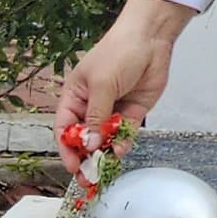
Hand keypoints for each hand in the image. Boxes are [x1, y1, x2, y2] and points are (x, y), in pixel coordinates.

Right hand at [59, 0, 191, 163]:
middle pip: (84, 138)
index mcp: (75, 96)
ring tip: (105, 169)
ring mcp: (112, 110)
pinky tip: (121, 149)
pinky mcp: (132, 113)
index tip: (72, 165)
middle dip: (85, 157)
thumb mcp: (101, 84)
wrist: (151, 40)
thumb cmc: (118, 53)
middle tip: (88, 177)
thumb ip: (96, 116)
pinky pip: (124, 135)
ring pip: (105, 140)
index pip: (65, 127)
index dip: (67, 148)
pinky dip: (122, 144)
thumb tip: (90, 144)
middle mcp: (91, 106)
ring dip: (104, 154)